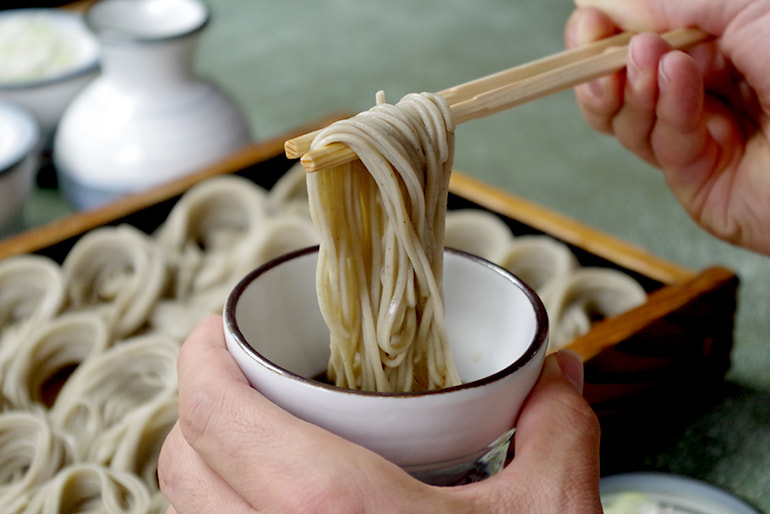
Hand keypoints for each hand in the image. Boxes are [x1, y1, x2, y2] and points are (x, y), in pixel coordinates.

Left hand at [158, 315, 601, 512]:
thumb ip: (555, 428)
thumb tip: (557, 373)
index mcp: (329, 511)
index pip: (213, 411)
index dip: (203, 356)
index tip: (221, 331)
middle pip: (183, 459)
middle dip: (205, 405)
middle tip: (251, 380)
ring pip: (189, 513)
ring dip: (211, 463)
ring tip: (261, 436)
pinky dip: (227, 513)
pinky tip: (278, 505)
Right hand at [565, 0, 769, 255]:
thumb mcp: (743, 3)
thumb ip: (666, 0)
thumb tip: (602, 1)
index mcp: (724, 40)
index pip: (640, 35)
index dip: (604, 29)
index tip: (586, 23)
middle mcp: (708, 86)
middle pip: (621, 79)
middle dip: (601, 62)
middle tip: (592, 47)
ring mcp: (700, 134)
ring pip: (627, 117)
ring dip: (630, 85)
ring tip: (647, 62)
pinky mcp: (696, 178)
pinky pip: (658, 143)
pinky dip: (662, 109)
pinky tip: (676, 80)